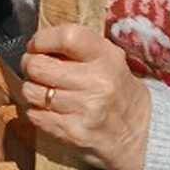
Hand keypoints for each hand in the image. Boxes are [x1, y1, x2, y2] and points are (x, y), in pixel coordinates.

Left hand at [19, 24, 151, 169]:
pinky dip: (36, 111)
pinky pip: (35, 115)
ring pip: (31, 92)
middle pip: (39, 66)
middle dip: (30, 65)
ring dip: (32, 89)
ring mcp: (86, 109)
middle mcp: (98, 82)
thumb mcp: (108, 58)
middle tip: (35, 67)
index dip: (42, 39)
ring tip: (44, 89)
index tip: (36, 45)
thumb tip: (37, 44)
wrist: (139, 131)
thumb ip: (77, 47)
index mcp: (106, 57)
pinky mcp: (74, 132)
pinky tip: (50, 109)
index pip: (66, 37)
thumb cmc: (114, 87)